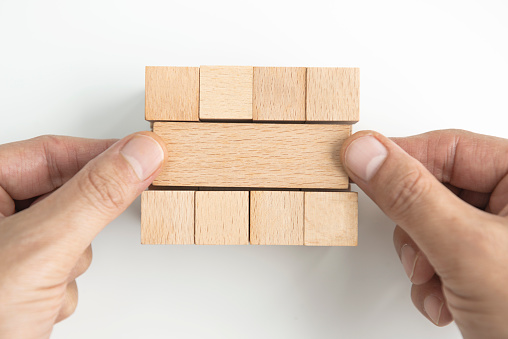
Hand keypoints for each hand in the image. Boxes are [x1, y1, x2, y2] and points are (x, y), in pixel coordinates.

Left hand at [0, 133, 165, 337]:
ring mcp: (7, 247)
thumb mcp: (41, 247)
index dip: (102, 155)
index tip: (144, 155)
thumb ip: (96, 196)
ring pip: (67, 231)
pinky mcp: (20, 277)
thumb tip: (140, 155)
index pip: (52, 153)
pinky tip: (44, 300)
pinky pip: (61, 262)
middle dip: (83, 220)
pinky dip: (63, 283)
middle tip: (105, 218)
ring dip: (72, 258)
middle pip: (63, 193)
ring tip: (50, 281)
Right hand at [341, 129, 507, 337]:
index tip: (361, 164)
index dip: (400, 158)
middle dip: (413, 226)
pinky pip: (438, 251)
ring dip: (420, 259)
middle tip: (415, 245)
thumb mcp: (467, 250)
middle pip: (434, 187)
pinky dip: (430, 279)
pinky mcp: (485, 263)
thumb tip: (367, 153)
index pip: (448, 147)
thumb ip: (410, 196)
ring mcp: (498, 236)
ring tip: (435, 282)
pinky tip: (446, 299)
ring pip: (429, 223)